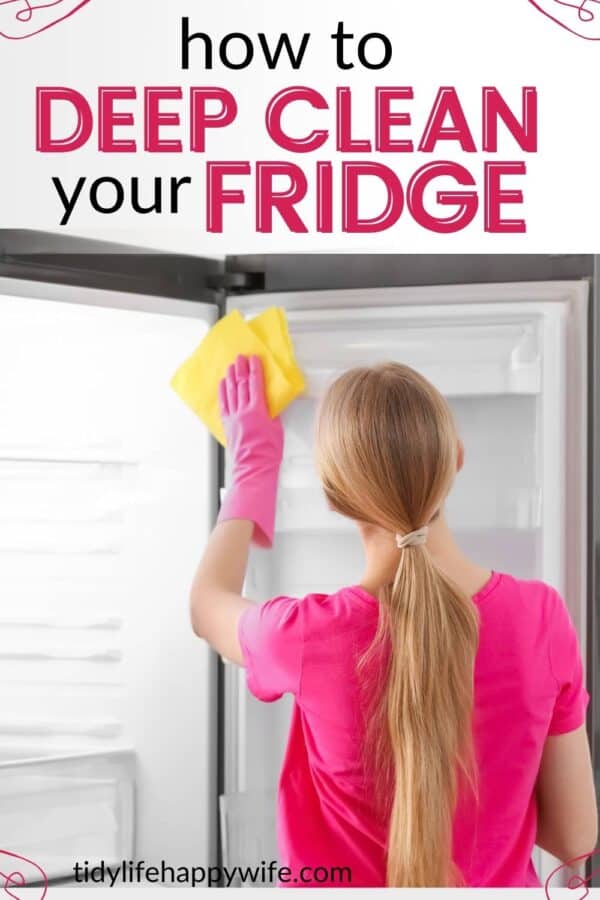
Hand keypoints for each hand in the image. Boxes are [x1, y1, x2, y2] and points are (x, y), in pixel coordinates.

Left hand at [217, 355, 283, 546]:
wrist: (254, 468)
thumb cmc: (269, 452)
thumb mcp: (276, 428)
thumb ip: (272, 413)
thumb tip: (270, 403)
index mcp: (257, 410)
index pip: (255, 384)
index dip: (255, 369)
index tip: (254, 359)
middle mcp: (243, 411)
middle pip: (242, 384)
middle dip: (242, 369)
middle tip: (241, 357)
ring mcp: (233, 417)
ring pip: (231, 392)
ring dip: (232, 377)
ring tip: (232, 366)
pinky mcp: (228, 424)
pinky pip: (224, 403)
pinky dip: (224, 392)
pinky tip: (224, 384)